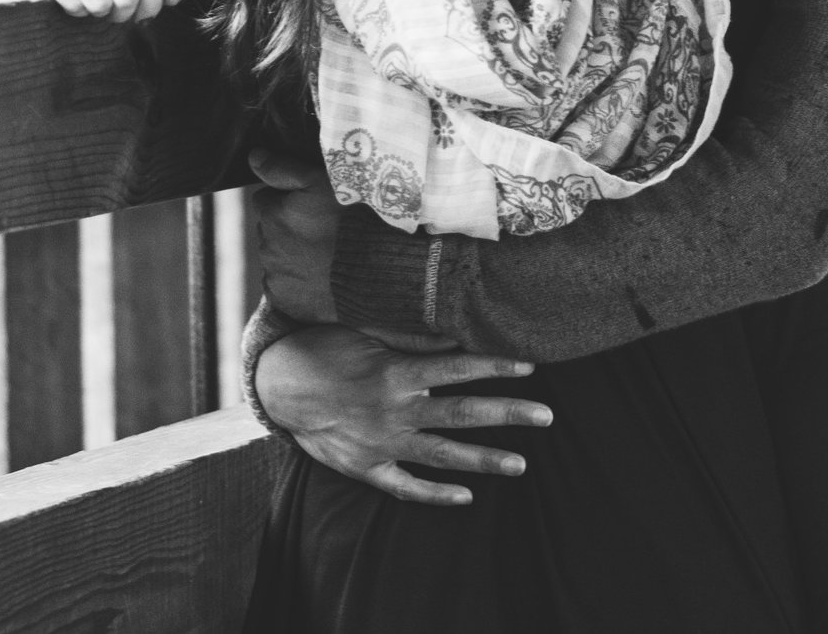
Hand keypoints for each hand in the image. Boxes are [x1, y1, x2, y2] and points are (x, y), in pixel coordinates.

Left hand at [250, 151, 340, 322]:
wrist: (373, 273)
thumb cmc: (351, 222)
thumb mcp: (321, 182)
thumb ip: (282, 168)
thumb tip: (253, 156)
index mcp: (271, 214)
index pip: (266, 201)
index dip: (286, 201)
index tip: (310, 207)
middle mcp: (266, 246)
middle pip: (270, 231)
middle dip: (287, 229)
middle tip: (321, 231)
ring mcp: (274, 276)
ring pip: (276, 259)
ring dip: (292, 256)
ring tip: (324, 256)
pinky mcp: (284, 302)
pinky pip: (284, 288)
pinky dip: (297, 283)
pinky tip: (320, 278)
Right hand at [256, 324, 552, 506]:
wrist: (280, 386)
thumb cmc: (328, 349)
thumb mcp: (367, 332)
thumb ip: (413, 336)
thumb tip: (458, 330)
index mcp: (397, 372)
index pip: (457, 368)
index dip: (495, 365)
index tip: (531, 365)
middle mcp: (394, 410)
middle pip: (460, 413)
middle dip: (506, 414)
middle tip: (547, 416)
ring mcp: (382, 444)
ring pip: (441, 455)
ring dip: (483, 460)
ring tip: (521, 464)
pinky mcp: (366, 467)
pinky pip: (405, 487)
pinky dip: (435, 494)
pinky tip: (466, 498)